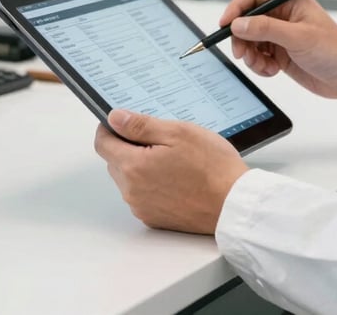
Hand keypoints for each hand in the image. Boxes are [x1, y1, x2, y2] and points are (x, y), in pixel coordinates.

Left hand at [94, 110, 248, 233]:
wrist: (233, 204)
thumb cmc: (212, 167)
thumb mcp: (178, 132)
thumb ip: (141, 125)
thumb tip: (115, 118)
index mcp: (133, 167)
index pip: (103, 143)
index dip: (110, 128)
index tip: (122, 121)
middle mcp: (132, 191)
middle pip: (115, 161)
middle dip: (130, 146)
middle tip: (161, 137)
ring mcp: (143, 207)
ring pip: (130, 178)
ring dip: (142, 165)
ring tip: (174, 158)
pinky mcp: (155, 218)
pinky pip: (143, 194)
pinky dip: (153, 183)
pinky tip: (177, 176)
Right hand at [218, 0, 336, 108]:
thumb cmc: (335, 51)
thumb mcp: (298, 37)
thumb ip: (266, 29)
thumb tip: (238, 23)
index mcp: (290, 1)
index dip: (236, 8)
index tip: (225, 25)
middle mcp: (283, 15)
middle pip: (246, 19)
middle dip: (241, 37)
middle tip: (241, 53)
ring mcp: (280, 35)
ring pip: (249, 40)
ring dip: (250, 54)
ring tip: (263, 65)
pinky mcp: (280, 53)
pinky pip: (257, 56)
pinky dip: (259, 65)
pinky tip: (272, 70)